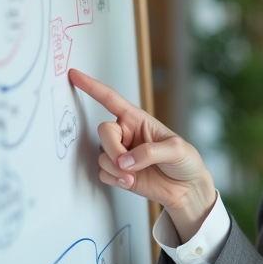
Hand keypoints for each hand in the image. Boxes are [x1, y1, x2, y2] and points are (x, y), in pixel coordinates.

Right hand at [69, 69, 215, 239]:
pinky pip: (104, 173)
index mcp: (138, 119)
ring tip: (134, 175)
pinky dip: (115, 179)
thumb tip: (124, 161)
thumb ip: (149, 152)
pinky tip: (130, 181)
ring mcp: (121, 154)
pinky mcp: (118, 173)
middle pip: (104, 131)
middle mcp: (126, 134)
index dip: (92, 87)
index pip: (111, 99)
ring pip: (102, 156)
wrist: (187, 188)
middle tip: (126, 164)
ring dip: (116, 168)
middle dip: (113, 149)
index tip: (75, 75)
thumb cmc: (185, 162)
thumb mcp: (176, 149)